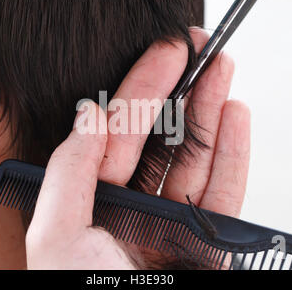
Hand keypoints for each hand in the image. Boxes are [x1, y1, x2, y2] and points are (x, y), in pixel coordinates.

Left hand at [25, 28, 250, 269]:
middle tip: (199, 50)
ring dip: (210, 112)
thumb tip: (90, 116)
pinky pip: (223, 190)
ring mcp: (173, 221)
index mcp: (97, 200)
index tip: (164, 53)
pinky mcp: (207, 240)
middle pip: (162, 137)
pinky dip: (233, 153)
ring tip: (222, 72)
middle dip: (182, 91)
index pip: (121, 132)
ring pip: (195, 156)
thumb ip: (68, 171)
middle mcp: (135, 205)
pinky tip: (235, 118)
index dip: (142, 88)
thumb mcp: (56, 234)